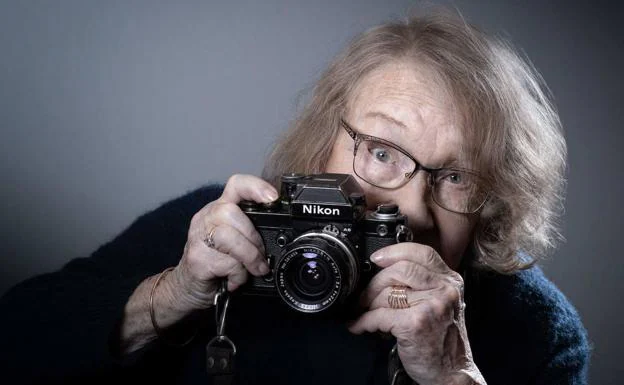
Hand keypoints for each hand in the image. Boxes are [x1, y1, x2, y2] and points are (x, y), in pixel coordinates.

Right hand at [170, 174, 276, 312]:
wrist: (187, 287)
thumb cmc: (216, 262)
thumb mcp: (235, 242)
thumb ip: (250, 232)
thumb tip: (279, 238)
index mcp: (220, 209)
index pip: (236, 185)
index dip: (255, 186)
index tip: (272, 198)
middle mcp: (206, 218)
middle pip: (230, 212)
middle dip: (253, 236)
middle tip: (261, 257)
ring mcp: (198, 237)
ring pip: (228, 237)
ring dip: (249, 256)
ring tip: (254, 270)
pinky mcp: (196, 259)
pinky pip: (226, 263)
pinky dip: (239, 274)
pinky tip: (235, 280)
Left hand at [348, 243, 484, 384]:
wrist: (452, 372)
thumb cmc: (443, 339)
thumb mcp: (443, 302)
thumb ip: (425, 283)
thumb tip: (386, 269)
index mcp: (450, 281)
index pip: (422, 253)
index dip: (395, 252)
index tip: (377, 258)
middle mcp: (444, 290)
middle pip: (399, 270)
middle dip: (375, 283)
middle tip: (365, 295)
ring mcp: (430, 306)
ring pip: (387, 294)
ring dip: (368, 305)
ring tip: (364, 312)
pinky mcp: (415, 324)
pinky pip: (378, 315)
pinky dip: (364, 321)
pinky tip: (359, 325)